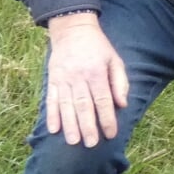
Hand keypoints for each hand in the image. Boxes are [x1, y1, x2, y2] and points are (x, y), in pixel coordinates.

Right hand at [44, 12, 129, 147]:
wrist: (72, 29)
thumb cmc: (98, 47)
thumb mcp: (115, 59)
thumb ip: (120, 82)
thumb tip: (122, 105)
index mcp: (96, 73)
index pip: (103, 100)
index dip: (107, 118)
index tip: (111, 134)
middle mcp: (78, 77)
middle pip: (83, 106)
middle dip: (88, 126)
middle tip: (91, 144)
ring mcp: (63, 79)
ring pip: (66, 106)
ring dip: (69, 125)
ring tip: (73, 141)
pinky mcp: (52, 80)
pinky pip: (51, 100)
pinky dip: (52, 115)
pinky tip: (53, 129)